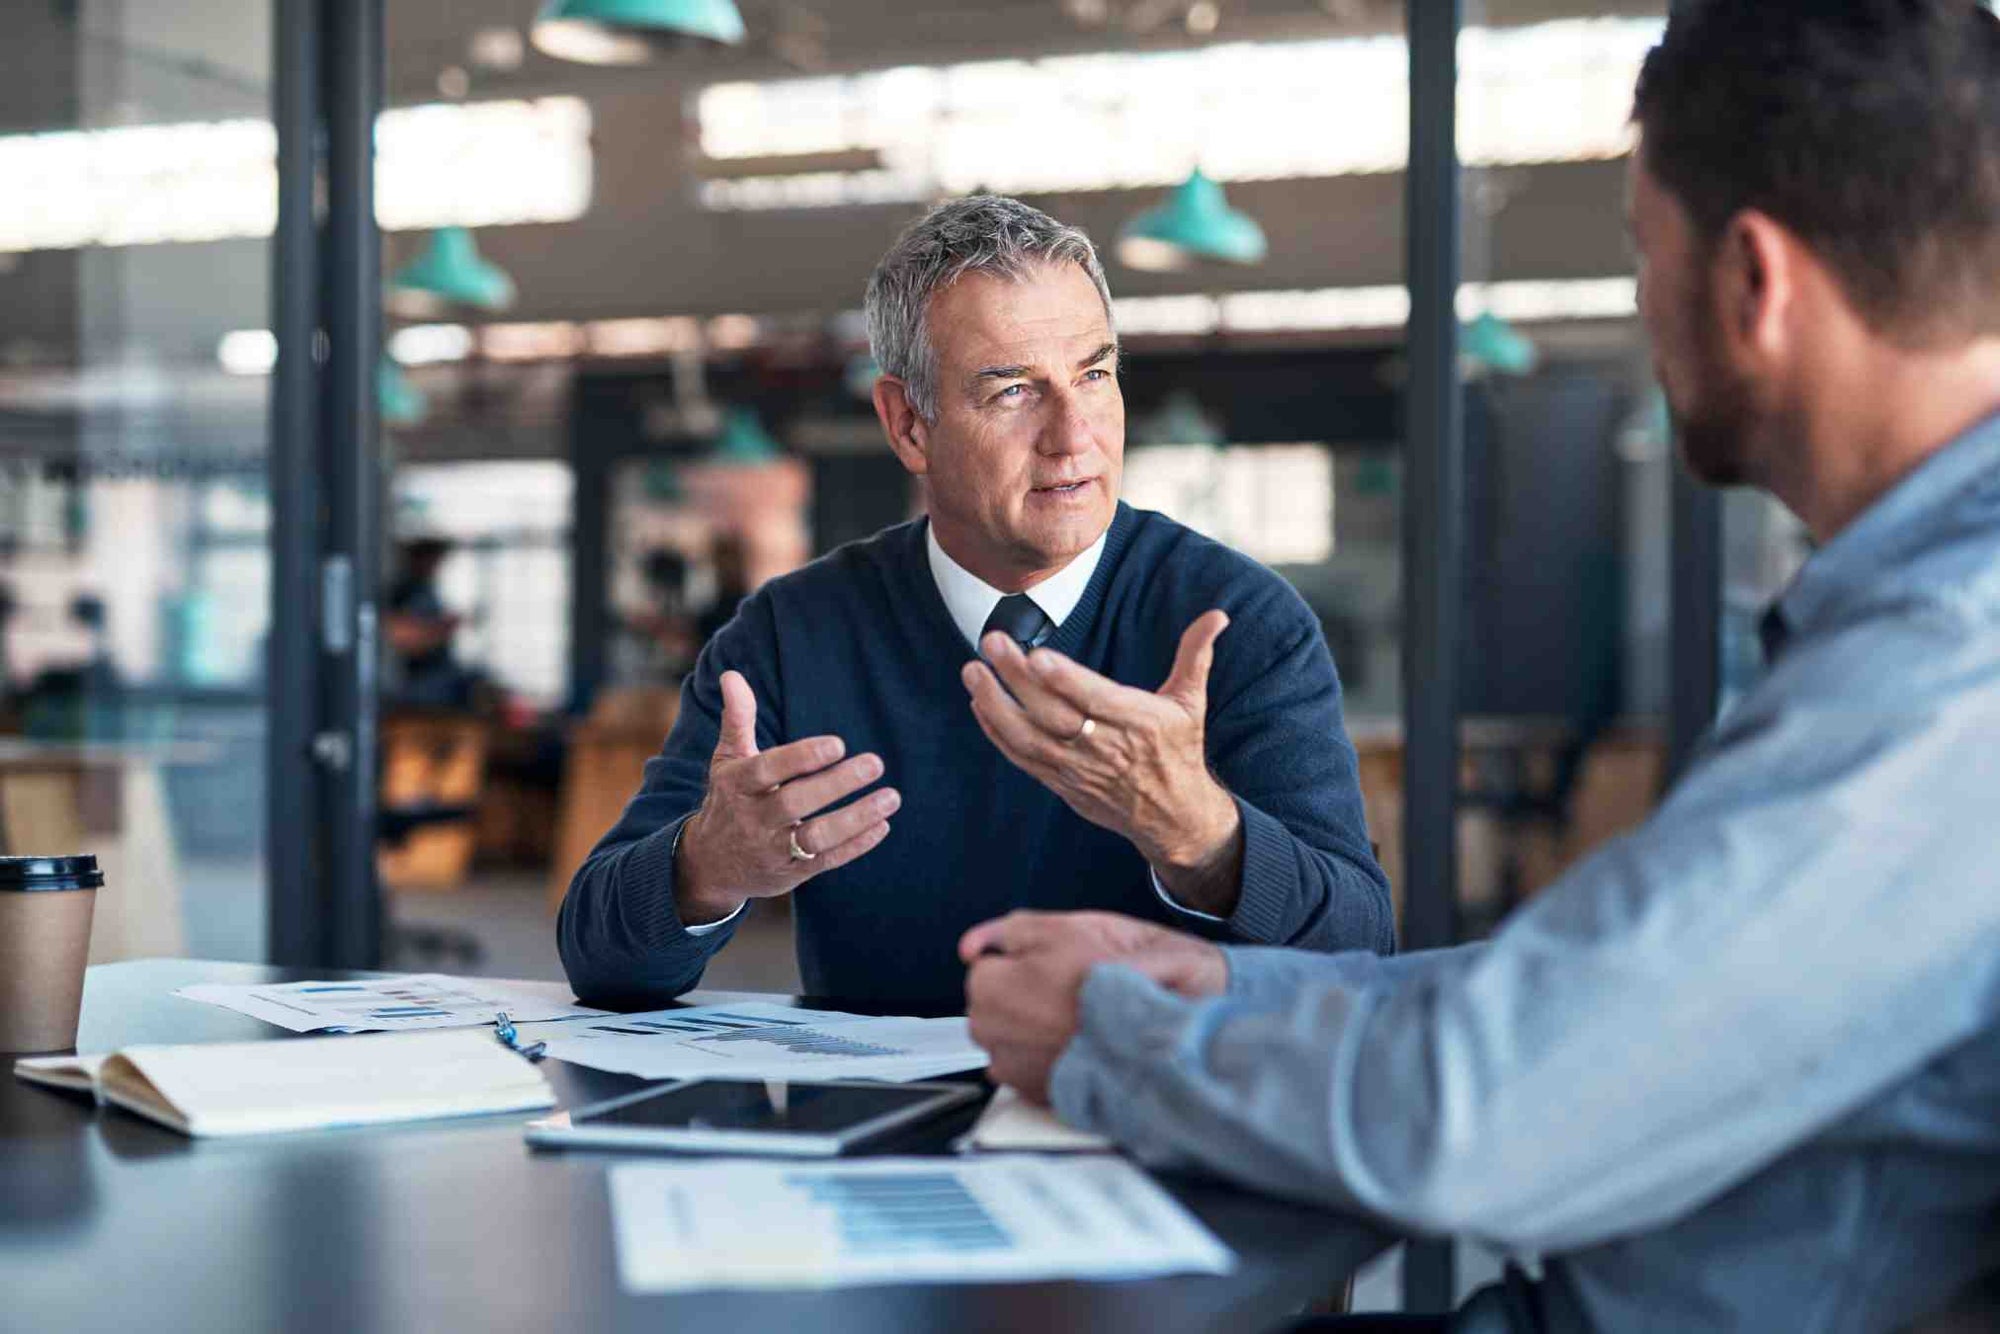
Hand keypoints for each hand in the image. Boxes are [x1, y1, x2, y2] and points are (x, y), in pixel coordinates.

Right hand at [676, 671, 900, 924]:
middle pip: (795, 803)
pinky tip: (882, 825)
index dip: (801, 757)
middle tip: (876, 762)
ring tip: (892, 797)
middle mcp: (754, 819)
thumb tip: (732, 675)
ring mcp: (773, 849)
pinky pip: (827, 861)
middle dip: (836, 784)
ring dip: (856, 819)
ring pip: (815, 838)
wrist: (710, 865)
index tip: (837, 744)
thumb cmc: (728, 800)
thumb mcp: (727, 760)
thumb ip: (738, 719)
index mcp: (737, 785)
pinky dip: (856, 845)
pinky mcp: (792, 873)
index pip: (767, 769)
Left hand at [959, 910, 1226, 1103]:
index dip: (1024, 964)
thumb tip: (970, 947)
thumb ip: (1004, 932)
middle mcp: (990, 1034)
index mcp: (989, 988)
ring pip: (1008, 1037)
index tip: (1054, 968)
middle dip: (1020, 996)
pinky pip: (1028, 1066)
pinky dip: (1046, 1055)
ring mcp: (1010, 1068)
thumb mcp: (1060, 929)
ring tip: (1076, 1019)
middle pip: (993, 1006)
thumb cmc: (1112, 982)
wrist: (1155, 1038)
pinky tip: (1077, 1044)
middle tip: (1067, 990)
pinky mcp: (1033, 1093)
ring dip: (1031, 1027)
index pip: (986, 969)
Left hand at [961, 610, 1243, 911]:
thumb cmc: (1179, 750)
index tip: (1038, 656)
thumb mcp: (1191, 702)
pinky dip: (998, 733)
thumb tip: (1218, 615)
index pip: (1096, 699)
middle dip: (1018, 679)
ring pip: (1030, 739)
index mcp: (1140, 723)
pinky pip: (1024, 759)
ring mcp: (1079, 769)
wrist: (1173, 816)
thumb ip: (1196, 655)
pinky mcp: (1062, 784)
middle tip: (991, 643)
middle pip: (1055, 714)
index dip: (1066, 680)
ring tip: (972, 671)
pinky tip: (979, 704)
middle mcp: (1106, 748)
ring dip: (997, 705)